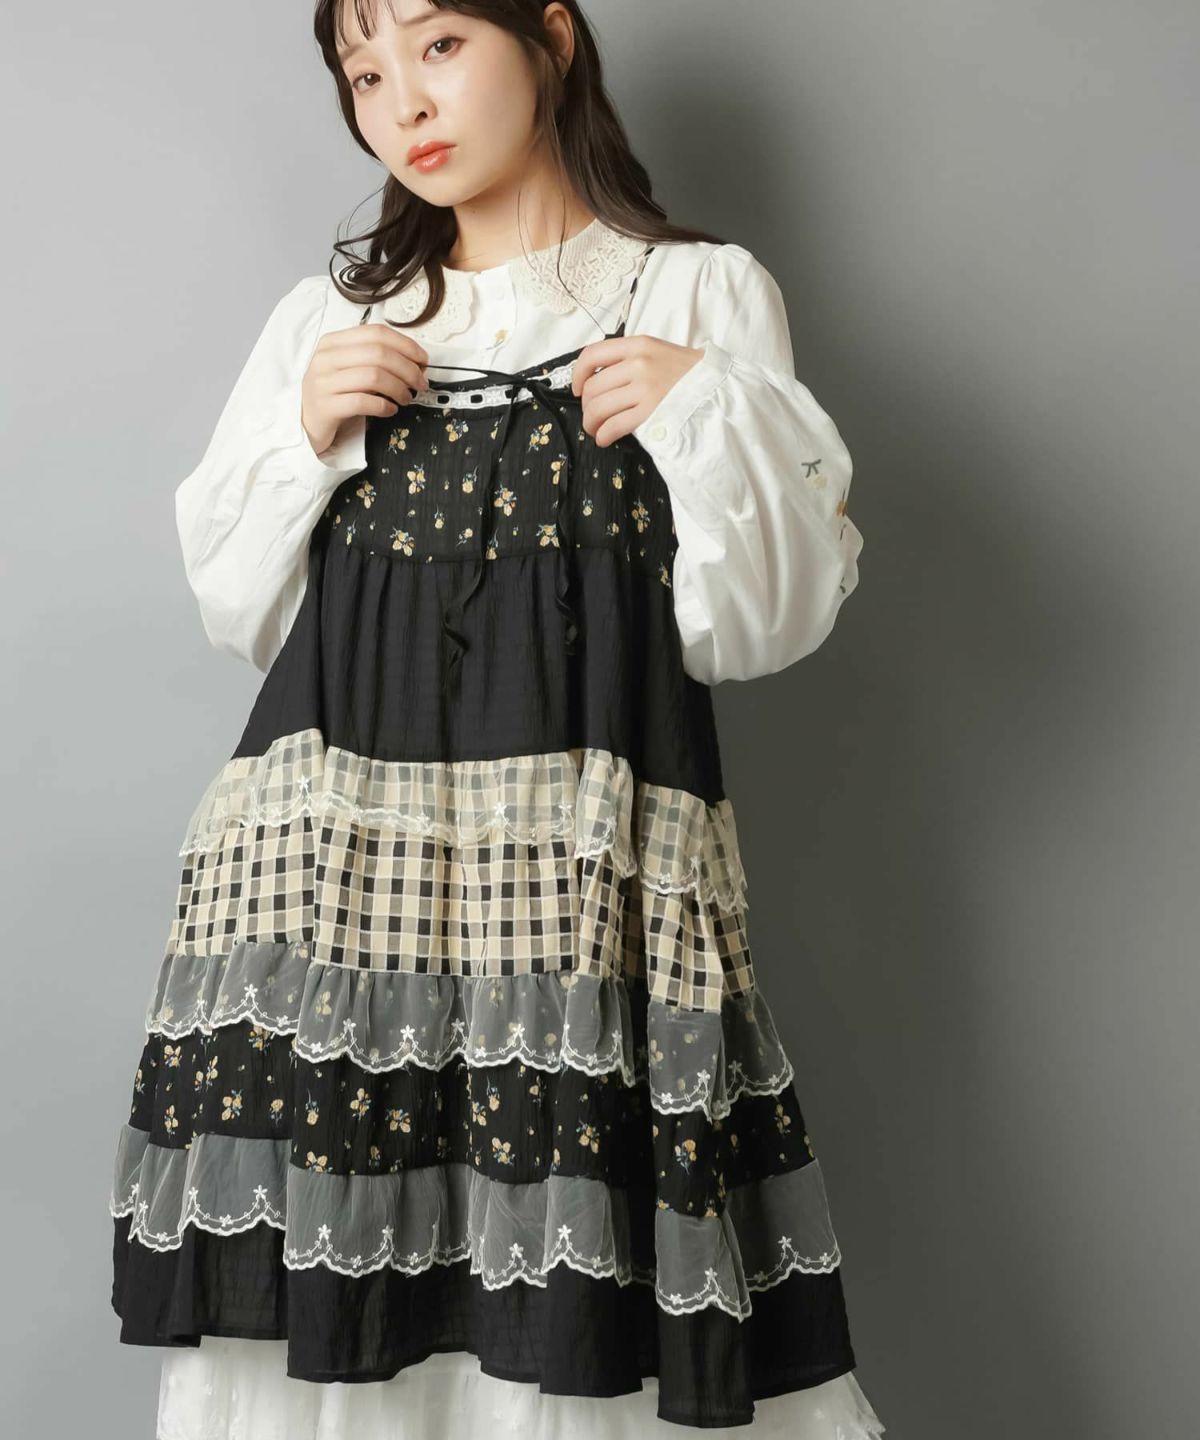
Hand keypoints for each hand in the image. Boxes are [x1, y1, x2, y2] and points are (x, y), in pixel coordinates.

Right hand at [301, 323, 428, 456]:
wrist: (304, 422)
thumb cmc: (334, 394)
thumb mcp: (349, 369)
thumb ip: (374, 360)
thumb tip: (416, 362)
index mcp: (333, 342)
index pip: (376, 333)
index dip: (406, 345)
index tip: (423, 360)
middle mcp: (326, 358)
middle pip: (379, 354)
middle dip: (408, 369)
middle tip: (420, 383)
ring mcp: (323, 382)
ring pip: (374, 377)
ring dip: (399, 389)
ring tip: (406, 398)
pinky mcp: (325, 407)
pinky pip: (363, 402)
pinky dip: (384, 407)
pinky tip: (391, 410)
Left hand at [570, 335, 703, 447]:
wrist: (715, 385)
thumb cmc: (685, 372)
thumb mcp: (656, 351)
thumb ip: (628, 359)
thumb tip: (597, 380)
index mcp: (638, 345)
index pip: (593, 354)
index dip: (577, 374)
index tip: (576, 388)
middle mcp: (638, 364)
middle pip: (593, 387)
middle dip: (586, 406)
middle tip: (591, 416)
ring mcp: (645, 389)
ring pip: (599, 408)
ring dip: (591, 423)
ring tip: (595, 429)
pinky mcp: (650, 412)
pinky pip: (614, 426)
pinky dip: (603, 435)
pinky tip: (605, 438)